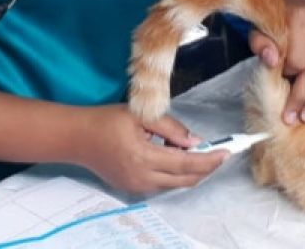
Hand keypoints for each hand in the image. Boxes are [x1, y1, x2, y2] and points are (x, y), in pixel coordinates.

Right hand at [74, 105, 226, 194]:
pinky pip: (162, 184)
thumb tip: (195, 141)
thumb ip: (170, 128)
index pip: (186, 163)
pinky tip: (174, 156)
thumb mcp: (140, 115)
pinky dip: (174, 173)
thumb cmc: (106, 121)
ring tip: (194, 150)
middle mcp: (142, 177)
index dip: (209, 159)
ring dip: (190, 170)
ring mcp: (136, 187)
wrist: (77, 138)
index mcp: (144, 157)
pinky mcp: (132, 189)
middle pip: (185, 179)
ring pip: (175, 184)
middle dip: (205, 168)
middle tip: (219, 154)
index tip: (226, 152)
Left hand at [249, 0, 304, 124]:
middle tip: (291, 118)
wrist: (290, 2)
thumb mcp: (260, 29)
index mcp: (299, 19)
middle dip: (302, 97)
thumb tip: (271, 61)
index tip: (278, 82)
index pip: (297, 59)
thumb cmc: (274, 22)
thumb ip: (261, 44)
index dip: (287, 75)